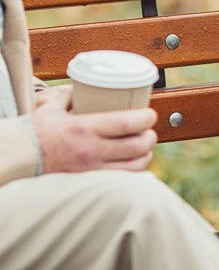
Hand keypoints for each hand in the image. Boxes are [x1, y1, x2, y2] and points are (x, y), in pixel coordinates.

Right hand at [30, 85, 157, 172]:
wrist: (17, 160)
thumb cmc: (36, 132)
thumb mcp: (53, 107)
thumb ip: (72, 94)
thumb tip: (87, 85)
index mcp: (85, 128)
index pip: (128, 124)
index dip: (146, 118)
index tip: (150, 114)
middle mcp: (91, 151)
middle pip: (136, 146)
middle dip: (150, 137)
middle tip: (149, 131)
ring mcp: (91, 170)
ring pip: (133, 167)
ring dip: (145, 156)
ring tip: (144, 148)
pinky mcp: (88, 183)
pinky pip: (120, 181)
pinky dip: (132, 173)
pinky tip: (133, 164)